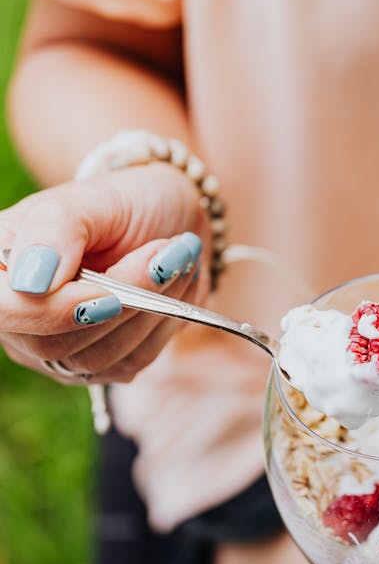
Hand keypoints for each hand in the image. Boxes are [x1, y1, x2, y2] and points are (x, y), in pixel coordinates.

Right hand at [0, 164, 211, 384]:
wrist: (170, 220)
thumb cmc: (124, 203)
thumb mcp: (91, 199)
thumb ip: (54, 231)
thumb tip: (30, 282)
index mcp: (1, 265)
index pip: (4, 309)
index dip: (51, 310)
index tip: (110, 292)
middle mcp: (19, 314)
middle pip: (52, 343)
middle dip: (121, 302)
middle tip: (165, 255)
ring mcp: (56, 346)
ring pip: (96, 358)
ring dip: (151, 309)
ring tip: (176, 259)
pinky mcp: (98, 364)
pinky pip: (129, 362)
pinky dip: (162, 323)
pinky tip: (174, 284)